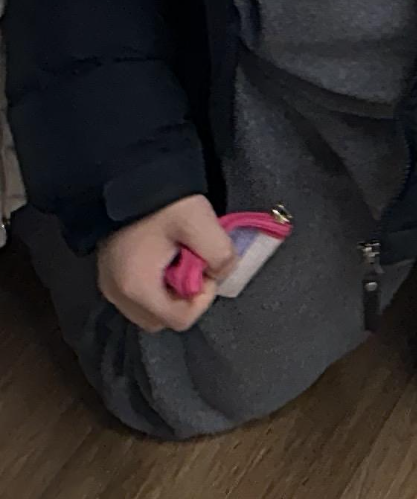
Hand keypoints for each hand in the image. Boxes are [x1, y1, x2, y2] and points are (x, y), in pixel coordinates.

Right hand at [97, 196, 231, 332]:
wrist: (125, 178)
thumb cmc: (161, 201)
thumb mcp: (200, 221)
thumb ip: (220, 252)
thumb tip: (223, 272)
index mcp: (137, 287)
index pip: (180, 320)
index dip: (203, 299)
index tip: (207, 268)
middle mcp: (117, 295)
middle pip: (163, 319)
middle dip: (187, 298)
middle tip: (196, 264)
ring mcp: (111, 287)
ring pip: (151, 309)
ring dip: (173, 292)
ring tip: (181, 258)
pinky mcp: (111, 276)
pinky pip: (140, 295)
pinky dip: (158, 284)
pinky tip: (167, 256)